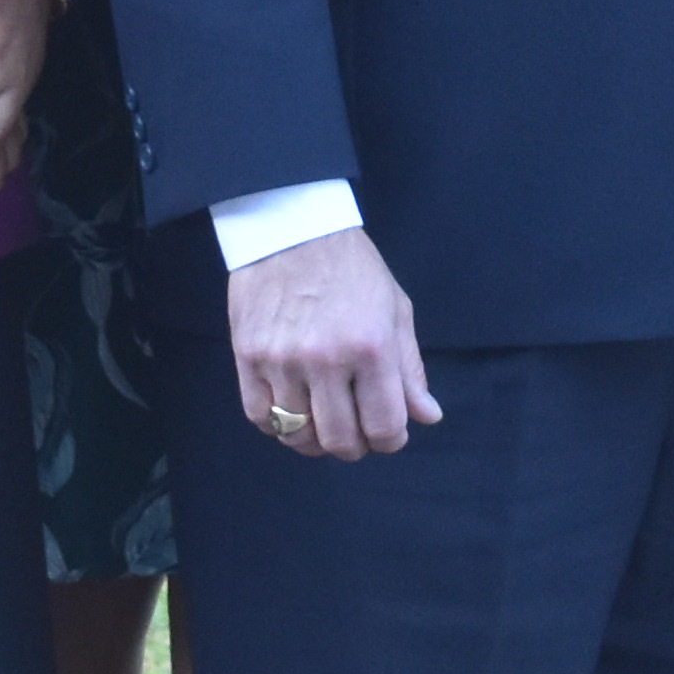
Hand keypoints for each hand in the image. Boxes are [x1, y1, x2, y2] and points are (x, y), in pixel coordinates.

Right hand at [228, 225, 438, 459]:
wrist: (292, 228)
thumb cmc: (352, 268)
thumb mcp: (395, 310)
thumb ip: (409, 369)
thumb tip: (426, 417)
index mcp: (371, 346)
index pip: (384, 426)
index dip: (391, 441)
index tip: (390, 433)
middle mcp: (326, 359)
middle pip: (340, 439)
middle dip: (355, 446)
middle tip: (358, 431)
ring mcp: (282, 361)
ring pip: (298, 435)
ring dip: (316, 440)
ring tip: (325, 423)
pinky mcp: (247, 357)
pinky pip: (260, 417)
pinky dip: (278, 426)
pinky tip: (293, 410)